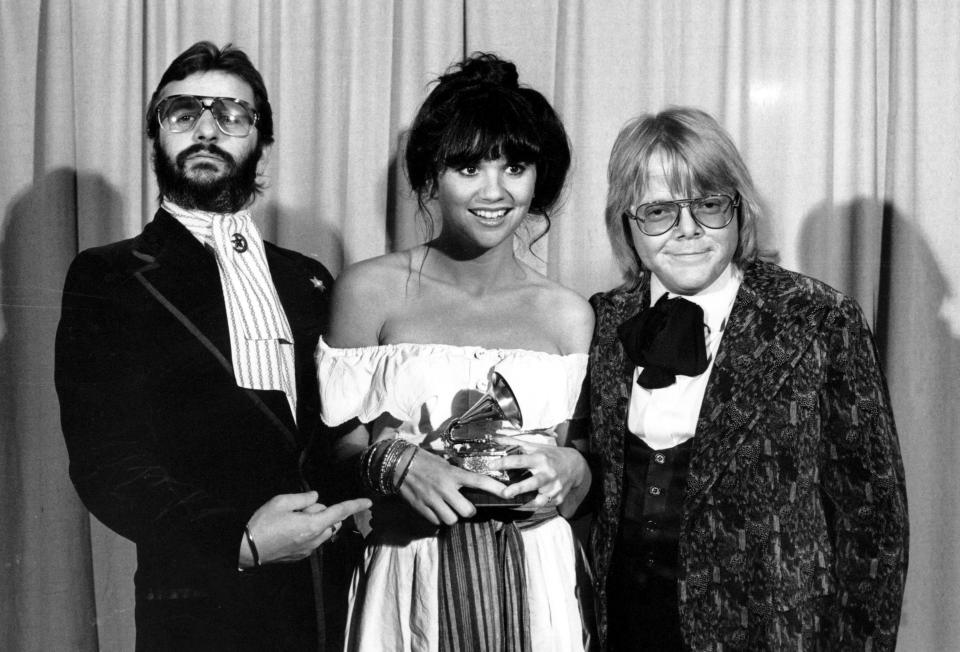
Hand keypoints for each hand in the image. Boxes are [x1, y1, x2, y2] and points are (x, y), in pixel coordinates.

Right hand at [240, 491, 371, 567]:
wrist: (246, 549)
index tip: (369, 502)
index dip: (355, 505)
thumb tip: (317, 498)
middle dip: (322, 512)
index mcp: (312, 525)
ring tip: (292, 519)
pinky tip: (288, 530)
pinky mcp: (300, 556)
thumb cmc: (263, 523)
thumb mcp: (281, 502)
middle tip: (299, 508)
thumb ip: (303, 498)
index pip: (340, 512)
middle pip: (331, 522)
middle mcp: (314, 540)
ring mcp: (307, 550)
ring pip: (322, 532)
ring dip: (316, 523)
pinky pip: (312, 540)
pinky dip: (307, 532)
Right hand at [397, 449, 510, 525]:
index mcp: (452, 474)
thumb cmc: (424, 461)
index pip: (479, 481)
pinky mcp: (421, 508)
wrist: (398, 464)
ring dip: (452, 516)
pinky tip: (435, 509)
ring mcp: (432, 500)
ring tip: (447, 508)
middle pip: (467, 511)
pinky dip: (438, 518)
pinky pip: (436, 521)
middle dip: (468, 510)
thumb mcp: (444, 464)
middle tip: (463, 505)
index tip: (507, 493)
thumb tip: (472, 485)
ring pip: (451, 520)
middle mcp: (445, 488)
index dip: (495, 488)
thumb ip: (458, 475)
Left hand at [489, 438, 590, 515]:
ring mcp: (554, 487)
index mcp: (540, 458)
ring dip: (526, 503)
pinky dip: (533, 507)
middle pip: (532, 482)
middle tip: (505, 493)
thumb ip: (515, 443)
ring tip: (512, 505)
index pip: (520, 460)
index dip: (505, 462)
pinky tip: (523, 507)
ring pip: (539, 499)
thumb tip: (496, 438)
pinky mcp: (557, 498)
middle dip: (519, 488)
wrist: (575, 465)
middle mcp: (548, 473)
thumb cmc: (551, 455)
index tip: (492, 465)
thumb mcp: (535, 446)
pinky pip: (543, 505)